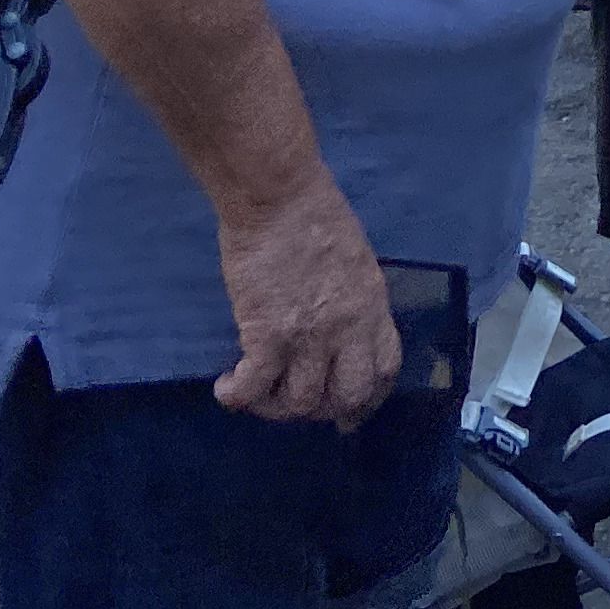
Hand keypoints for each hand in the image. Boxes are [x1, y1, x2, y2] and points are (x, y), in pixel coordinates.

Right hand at [214, 182, 397, 427]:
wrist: (278, 196)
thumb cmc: (314, 215)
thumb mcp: (355, 260)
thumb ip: (353, 301)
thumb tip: (339, 330)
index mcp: (373, 306)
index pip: (384, 369)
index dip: (367, 398)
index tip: (347, 412)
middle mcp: (348, 329)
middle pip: (347, 396)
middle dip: (322, 410)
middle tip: (294, 402)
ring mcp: (309, 336)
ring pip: (300, 402)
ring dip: (275, 407)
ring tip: (256, 392)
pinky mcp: (266, 335)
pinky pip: (253, 388)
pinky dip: (236, 396)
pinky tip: (225, 387)